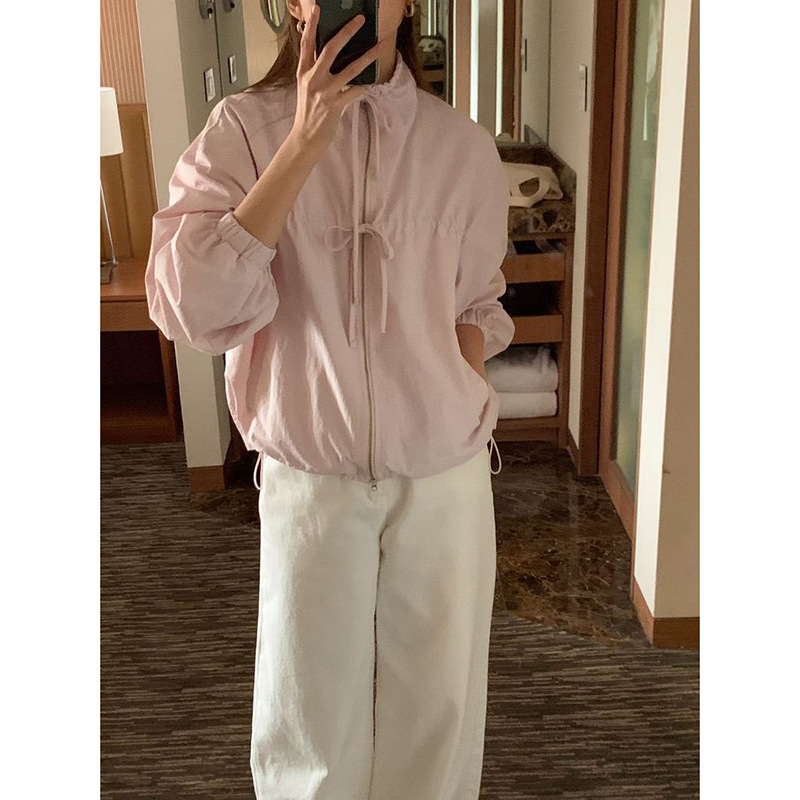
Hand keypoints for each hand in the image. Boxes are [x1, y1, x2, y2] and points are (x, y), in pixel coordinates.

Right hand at [290, 6, 383, 155]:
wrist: (304, 138)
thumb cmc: (307, 113)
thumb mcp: (305, 88)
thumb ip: (315, 72)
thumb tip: (330, 58)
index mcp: (303, 72)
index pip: (306, 44)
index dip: (312, 25)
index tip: (317, 9)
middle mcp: (313, 79)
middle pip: (331, 48)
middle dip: (347, 32)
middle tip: (360, 20)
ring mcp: (325, 91)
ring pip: (350, 68)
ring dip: (368, 56)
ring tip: (379, 46)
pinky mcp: (335, 105)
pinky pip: (355, 91)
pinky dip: (365, 85)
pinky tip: (374, 80)